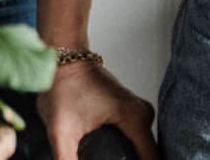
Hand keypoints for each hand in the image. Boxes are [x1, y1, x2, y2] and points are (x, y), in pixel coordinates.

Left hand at [35, 59, 156, 159]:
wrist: (63, 60)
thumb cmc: (64, 86)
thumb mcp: (61, 132)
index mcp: (135, 118)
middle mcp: (142, 114)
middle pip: (149, 157)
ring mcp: (138, 112)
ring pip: (143, 151)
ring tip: (105, 159)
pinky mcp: (130, 113)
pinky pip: (138, 142)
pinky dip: (128, 154)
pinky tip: (112, 158)